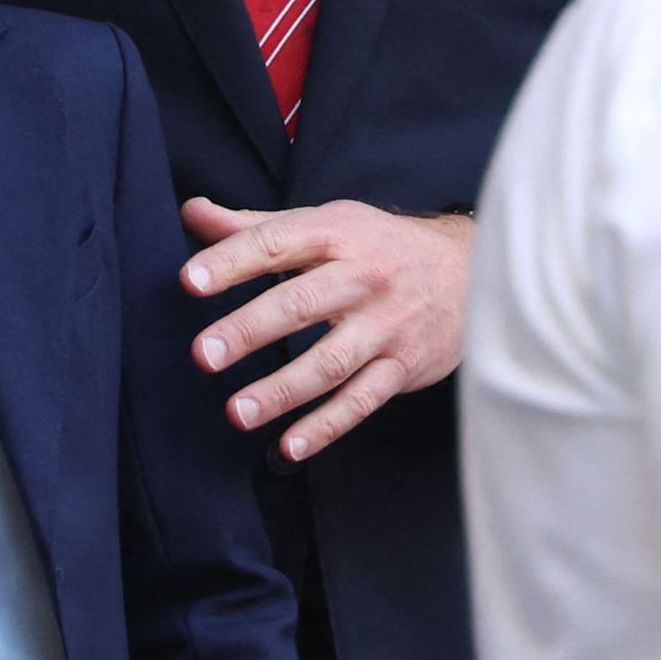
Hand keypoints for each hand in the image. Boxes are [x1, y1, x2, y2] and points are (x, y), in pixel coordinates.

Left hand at [179, 199, 471, 460]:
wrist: (471, 270)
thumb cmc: (378, 247)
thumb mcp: (325, 224)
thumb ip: (256, 226)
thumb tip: (192, 214)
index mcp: (336, 233)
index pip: (277, 243)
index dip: (231, 260)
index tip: (189, 280)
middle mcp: (364, 277)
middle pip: (302, 303)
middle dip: (250, 329)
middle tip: (202, 354)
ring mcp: (387, 325)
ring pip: (331, 360)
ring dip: (282, 389)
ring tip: (236, 412)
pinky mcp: (404, 366)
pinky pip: (362, 400)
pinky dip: (327, 425)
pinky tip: (290, 446)